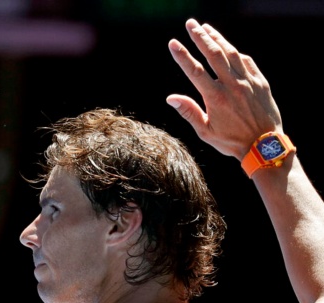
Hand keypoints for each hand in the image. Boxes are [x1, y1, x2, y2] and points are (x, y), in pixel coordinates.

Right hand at [166, 19, 282, 160]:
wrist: (264, 146)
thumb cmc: (231, 141)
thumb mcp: (205, 131)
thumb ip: (189, 112)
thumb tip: (170, 98)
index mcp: (215, 98)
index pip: (194, 71)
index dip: (182, 55)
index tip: (173, 43)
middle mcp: (232, 85)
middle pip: (214, 54)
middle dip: (200, 36)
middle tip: (190, 24)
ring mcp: (248, 81)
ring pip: (231, 53)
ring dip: (218, 38)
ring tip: (206, 28)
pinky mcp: (260, 82)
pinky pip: (246, 61)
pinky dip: (235, 52)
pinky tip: (227, 47)